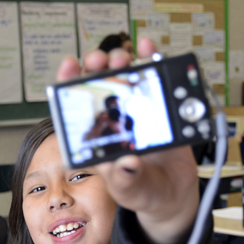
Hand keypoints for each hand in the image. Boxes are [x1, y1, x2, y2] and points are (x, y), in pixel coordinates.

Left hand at [57, 38, 199, 243]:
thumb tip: (126, 165)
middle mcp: (113, 123)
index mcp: (96, 139)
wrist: (174, 195)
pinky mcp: (158, 109)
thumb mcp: (130, 192)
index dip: (69, 84)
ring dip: (121, 62)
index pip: (76, 107)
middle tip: (101, 60)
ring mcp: (135, 113)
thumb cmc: (144, 194)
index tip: (69, 65)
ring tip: (122, 57)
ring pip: (123, 79)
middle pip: (98, 86)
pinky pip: (152, 81)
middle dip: (96, 68)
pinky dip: (150, 61)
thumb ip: (126, 181)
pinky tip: (148, 48)